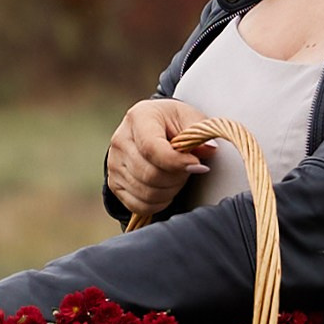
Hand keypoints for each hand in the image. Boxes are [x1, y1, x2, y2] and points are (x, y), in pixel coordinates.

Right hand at [105, 99, 218, 221]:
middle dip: (177, 177)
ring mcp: (114, 163)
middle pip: (150, 174)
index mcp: (139, 118)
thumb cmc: (173, 123)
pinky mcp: (114, 183)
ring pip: (146, 192)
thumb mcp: (190, 119)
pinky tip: (167, 189)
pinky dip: (159, 203)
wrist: (154, 128)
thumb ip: (200, 133)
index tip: (198, 164)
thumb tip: (209, 148)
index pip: (152, 148)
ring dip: (170, 190)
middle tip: (189, 168)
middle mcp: (120, 140)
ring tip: (178, 176)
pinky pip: (138, 205)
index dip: (177, 162)